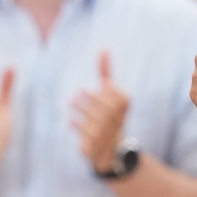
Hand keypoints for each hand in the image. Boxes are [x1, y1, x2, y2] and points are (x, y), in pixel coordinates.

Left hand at [71, 52, 130, 173]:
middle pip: (104, 108)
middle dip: (89, 100)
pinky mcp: (95, 147)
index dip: (106, 91)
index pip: (115, 96)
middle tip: (77, 94)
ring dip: (80, 110)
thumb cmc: (109, 113)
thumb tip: (104, 48)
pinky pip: (85, 135)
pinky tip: (70, 120)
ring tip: (71, 102)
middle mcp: (119, 122)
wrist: (111, 148)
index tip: (102, 86)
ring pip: (94, 121)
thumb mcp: (109, 92)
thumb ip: (106, 71)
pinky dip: (77, 125)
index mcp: (125, 106)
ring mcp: (107, 135)